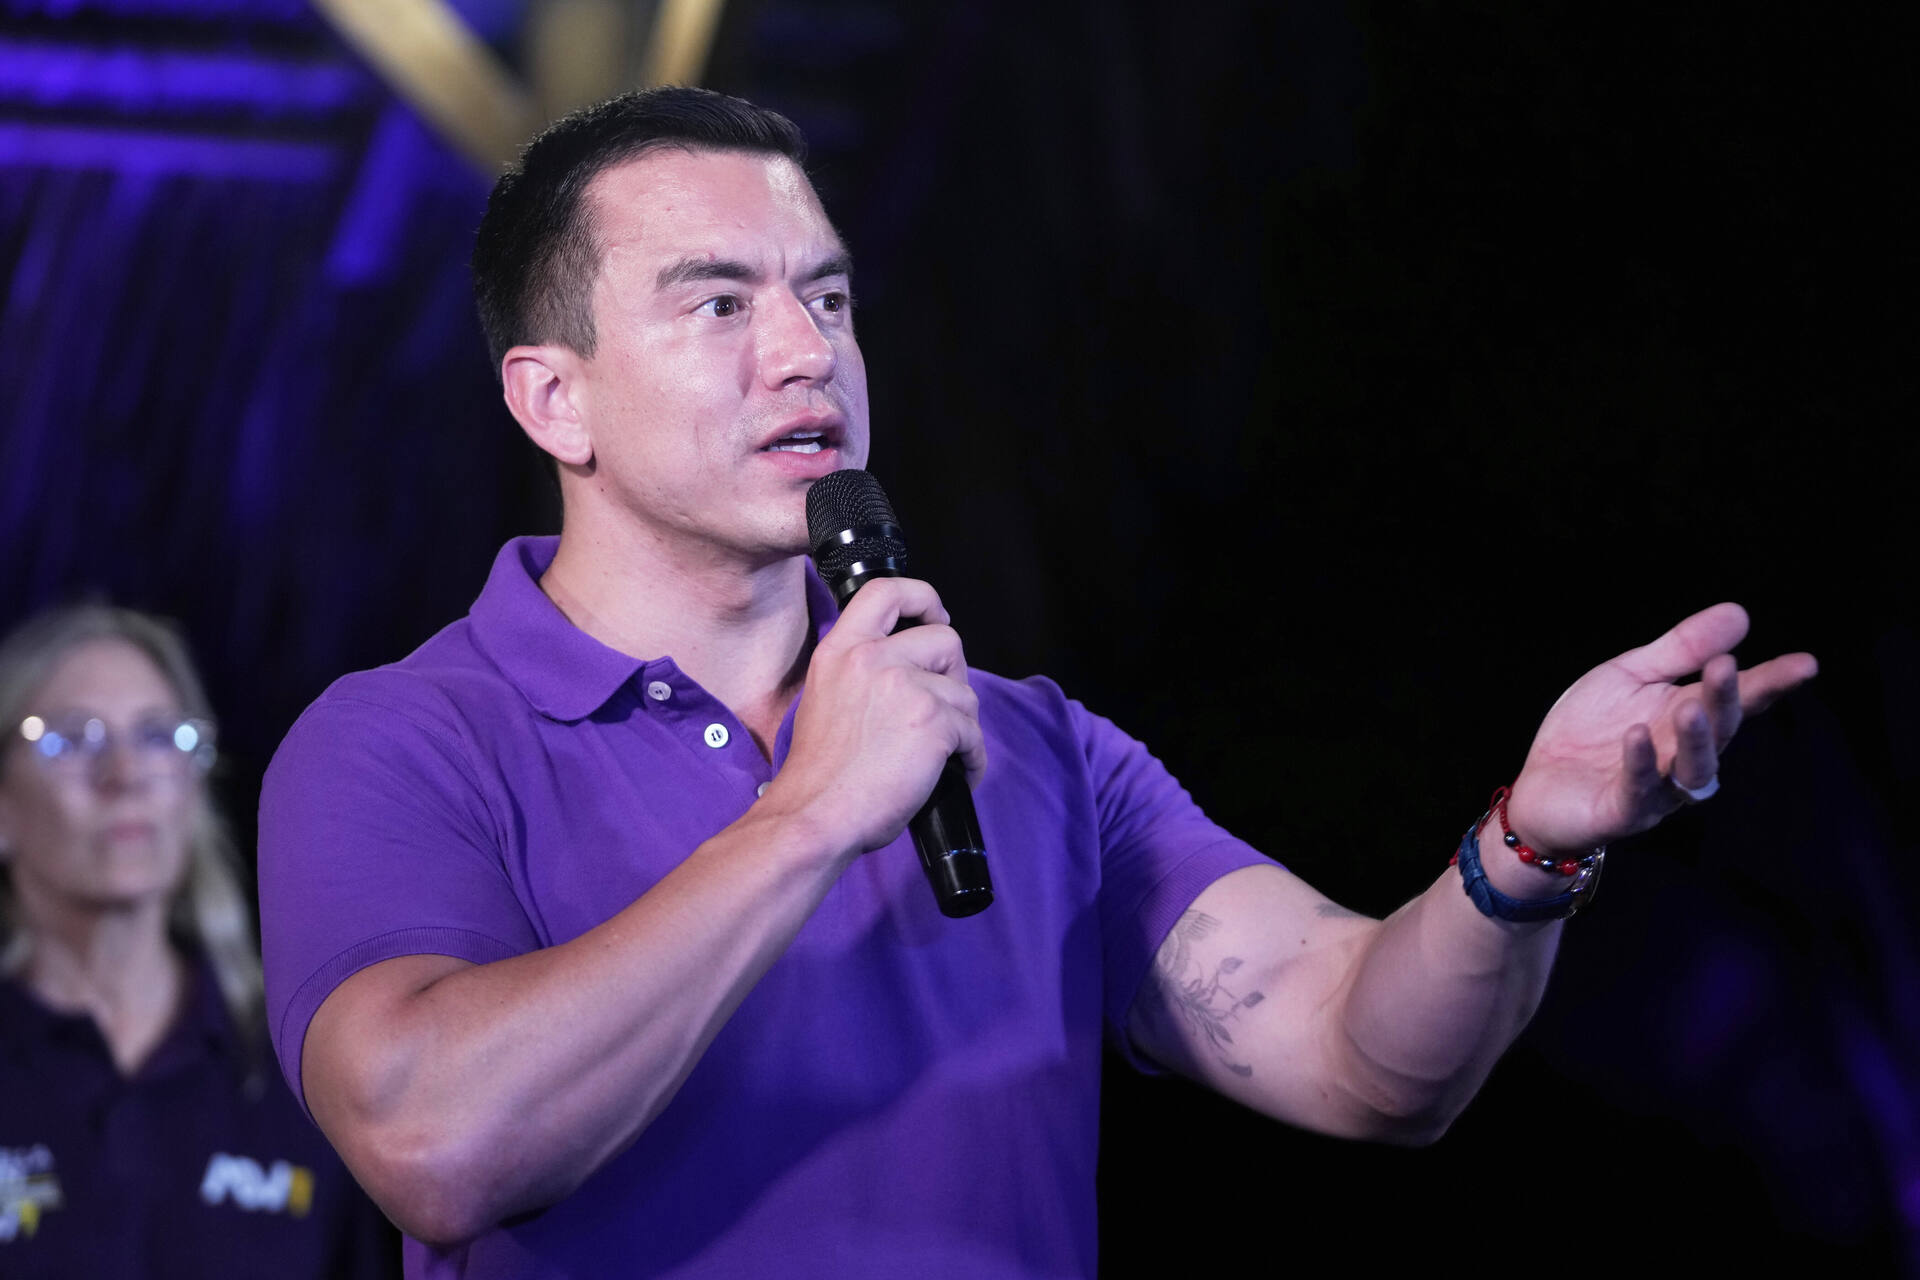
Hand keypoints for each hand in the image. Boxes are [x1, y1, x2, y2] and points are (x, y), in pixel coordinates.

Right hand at [763, 577, 984, 857]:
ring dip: (961, 725)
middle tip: (941, 708)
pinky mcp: (933, 721)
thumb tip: (909, 670)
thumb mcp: (825, 698)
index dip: (923, 597)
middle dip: (953, 674)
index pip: (887, 590)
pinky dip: (971, 758)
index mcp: (841, 650)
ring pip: (965, 692)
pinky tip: (955, 774)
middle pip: (945, 640)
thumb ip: (861, 672)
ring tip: (943, 754)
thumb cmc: (821, 774)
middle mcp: (872, 658)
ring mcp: (906, 687)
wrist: (815, 816)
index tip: (935, 617)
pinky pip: (973, 734)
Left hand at [1504, 603, 1816, 854]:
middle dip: (1725, 701)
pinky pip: (1637, 791)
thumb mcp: (1629, 676)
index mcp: (1688, 717)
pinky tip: (1637, 736)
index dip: (1772, 683)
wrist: (1540, 787)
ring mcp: (1658, 789)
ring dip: (1695, 740)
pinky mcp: (1622, 812)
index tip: (1805, 664)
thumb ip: (1681, 650)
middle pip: (1719, 731)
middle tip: (1726, 667)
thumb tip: (1739, 613)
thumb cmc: (1588, 731)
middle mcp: (1683, 756)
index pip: (1740, 700)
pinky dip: (1640, 764)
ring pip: (1692, 769)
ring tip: (1691, 707)